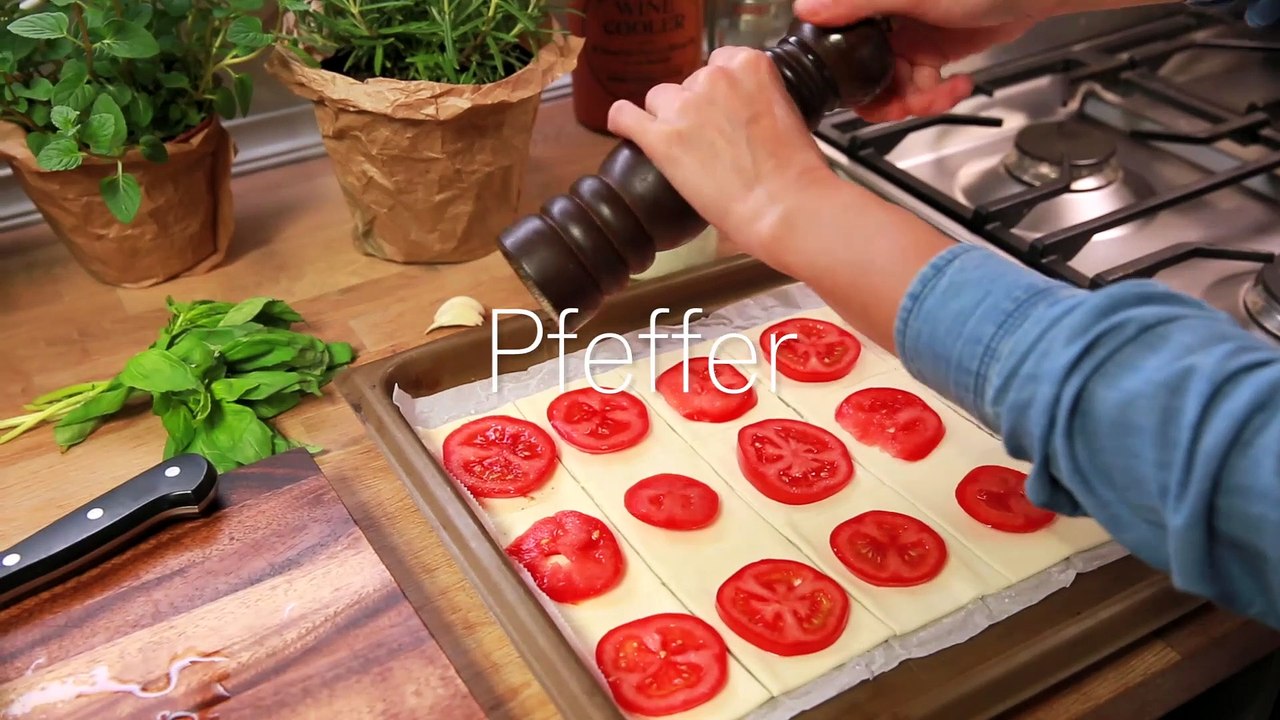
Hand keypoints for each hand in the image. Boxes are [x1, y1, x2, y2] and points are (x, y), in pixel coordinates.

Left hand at [606, 46, 838, 267]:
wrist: (784, 206)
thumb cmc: (795, 170)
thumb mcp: (786, 113)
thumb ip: (758, 99)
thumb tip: (741, 112)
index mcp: (749, 64)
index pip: (718, 65)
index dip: (719, 93)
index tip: (724, 112)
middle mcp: (714, 77)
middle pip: (689, 84)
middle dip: (696, 109)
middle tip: (712, 143)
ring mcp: (685, 106)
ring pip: (660, 100)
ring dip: (668, 119)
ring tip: (685, 150)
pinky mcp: (662, 138)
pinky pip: (624, 116)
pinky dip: (622, 121)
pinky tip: (625, 128)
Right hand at [793, 0, 1049, 120]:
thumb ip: (858, 2)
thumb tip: (806, 7)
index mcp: (868, 1)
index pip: (835, 42)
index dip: (845, 75)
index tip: (861, 91)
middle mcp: (882, 16)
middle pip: (862, 73)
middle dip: (887, 96)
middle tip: (907, 103)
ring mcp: (907, 36)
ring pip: (892, 86)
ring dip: (916, 99)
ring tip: (940, 94)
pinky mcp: (931, 51)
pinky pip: (918, 85)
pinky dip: (935, 95)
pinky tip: (955, 85)